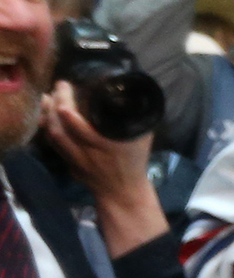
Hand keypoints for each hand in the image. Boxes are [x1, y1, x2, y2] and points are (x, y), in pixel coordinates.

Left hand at [40, 83, 168, 257]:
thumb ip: (136, 119)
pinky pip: (53, 144)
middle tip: (56, 88)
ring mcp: (75, 159)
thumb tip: (131, 94)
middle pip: (60, 127)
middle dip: (53, 105)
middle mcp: (87, 152)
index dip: (66, 102)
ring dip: (47, 115)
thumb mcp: (142, 138)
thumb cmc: (134, 162)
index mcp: (106, 145)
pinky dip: (47, 128)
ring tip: (47, 99)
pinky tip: (47, 117)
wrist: (123, 192)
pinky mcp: (69, 164)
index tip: (65, 85)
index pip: (77, 123)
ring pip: (53, 135)